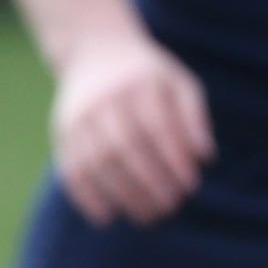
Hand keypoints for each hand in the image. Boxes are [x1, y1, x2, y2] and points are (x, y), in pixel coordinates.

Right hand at [51, 29, 213, 226]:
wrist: (95, 50)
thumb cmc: (149, 74)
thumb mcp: (179, 82)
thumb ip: (194, 116)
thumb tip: (206, 158)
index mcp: (141, 84)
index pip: (159, 127)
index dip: (175, 159)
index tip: (192, 185)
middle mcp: (107, 100)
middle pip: (127, 148)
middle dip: (150, 182)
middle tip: (171, 206)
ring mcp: (80, 116)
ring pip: (98, 163)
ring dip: (123, 195)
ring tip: (148, 215)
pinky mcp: (62, 132)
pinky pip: (71, 169)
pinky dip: (86, 197)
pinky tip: (107, 216)